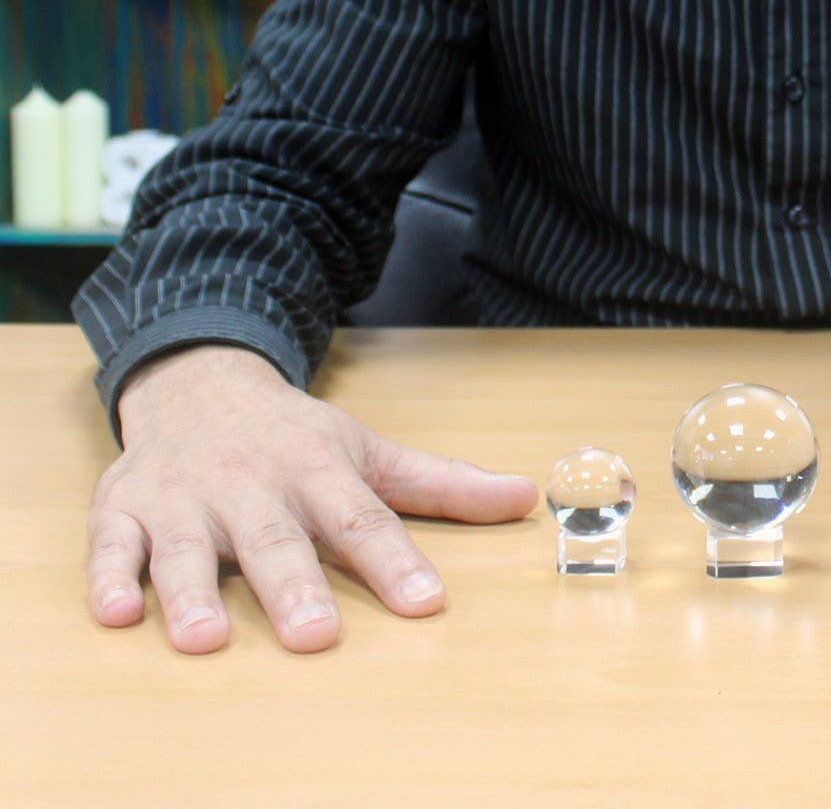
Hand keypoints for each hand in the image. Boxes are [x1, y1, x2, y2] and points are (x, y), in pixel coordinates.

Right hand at [88, 344, 539, 653]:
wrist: (200, 383)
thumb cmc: (294, 437)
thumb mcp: (369, 452)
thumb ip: (443, 484)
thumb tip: (526, 498)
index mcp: (318, 471)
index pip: (363, 521)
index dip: (395, 563)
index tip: (426, 604)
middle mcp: (253, 485)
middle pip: (276, 541)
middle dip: (294, 588)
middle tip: (314, 638)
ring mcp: (186, 499)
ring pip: (190, 549)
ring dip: (194, 593)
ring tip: (205, 639)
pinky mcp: (125, 512)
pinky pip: (113, 547)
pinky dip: (112, 578)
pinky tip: (117, 613)